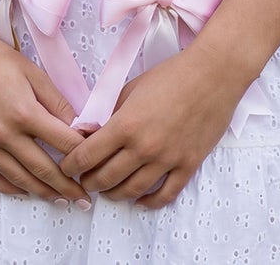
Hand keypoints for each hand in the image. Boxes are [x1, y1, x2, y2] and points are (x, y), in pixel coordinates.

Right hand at [0, 26, 91, 205]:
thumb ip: (57, 101)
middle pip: (43, 169)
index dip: (82, 155)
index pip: (63, 143)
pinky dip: (8, 188)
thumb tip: (80, 125)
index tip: (94, 163)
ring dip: (43, 192)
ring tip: (60, 199)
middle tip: (84, 199)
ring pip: (19, 179)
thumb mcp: (34, 73)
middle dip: (68, 186)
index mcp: (25, 113)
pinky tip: (23, 190)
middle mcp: (5, 134)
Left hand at [60, 47, 243, 208]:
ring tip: (107, 191)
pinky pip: (164, 195)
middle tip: (84, 180)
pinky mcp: (187, 166)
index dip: (71, 164)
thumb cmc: (171, 75)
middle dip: (89, 182)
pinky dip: (148, 203)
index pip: (88, 155)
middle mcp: (143, 147)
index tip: (66, 167)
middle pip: (106, 178)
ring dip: (114, 194)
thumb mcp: (132, 87)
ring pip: (132, 191)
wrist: (212, 75)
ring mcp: (167, 160)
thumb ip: (110, 112)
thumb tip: (91, 131)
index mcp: (126, 124)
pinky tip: (139, 200)